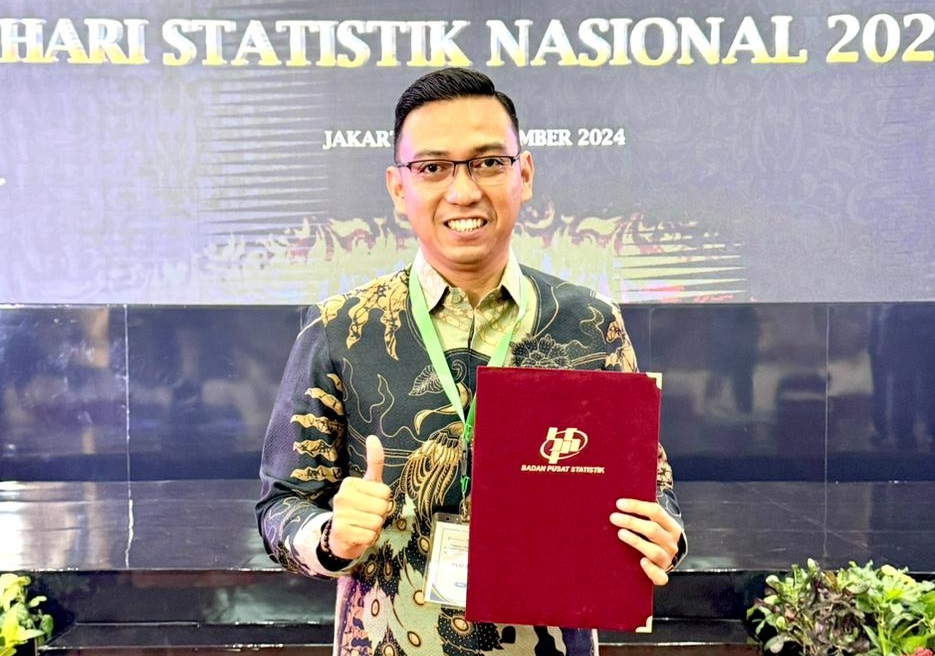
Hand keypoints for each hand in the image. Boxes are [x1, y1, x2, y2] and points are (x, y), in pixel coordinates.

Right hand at [328, 435, 391, 559]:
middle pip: (383, 507)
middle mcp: (342, 496)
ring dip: (374, 528)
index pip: (386, 492)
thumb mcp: (369, 484)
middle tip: (367, 516)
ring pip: (377, 522)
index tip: (371, 503)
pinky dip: (368, 538)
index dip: (383, 501)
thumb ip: (374, 462)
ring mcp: (340, 514)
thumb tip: (373, 437)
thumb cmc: (360, 507)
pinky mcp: (342, 532)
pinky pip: (370, 536)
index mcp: (350, 483)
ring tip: (363, 525)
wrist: (341, 536)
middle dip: (380, 515)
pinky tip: (358, 535)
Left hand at [610, 498, 681, 585]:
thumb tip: (620, 503)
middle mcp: (672, 543)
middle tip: (614, 517)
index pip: (656, 511)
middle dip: (632, 522)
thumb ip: (643, 514)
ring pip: (654, 551)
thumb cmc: (653, 538)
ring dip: (636, 541)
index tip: (619, 504)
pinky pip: (660, 576)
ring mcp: (668, 559)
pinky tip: (642, 562)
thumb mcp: (654, 524)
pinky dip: (651, 570)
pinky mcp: (662, 575)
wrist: (666, 559)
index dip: (637, 506)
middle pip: (653, 530)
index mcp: (671, 526)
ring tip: (620, 533)